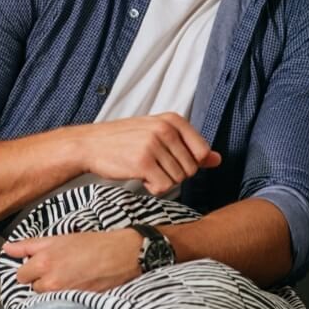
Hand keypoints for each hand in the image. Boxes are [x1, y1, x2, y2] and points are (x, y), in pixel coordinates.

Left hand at [4, 230, 143, 292]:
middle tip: (59, 269)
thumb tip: (6, 248)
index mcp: (43, 262)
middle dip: (41, 280)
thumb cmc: (91, 244)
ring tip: (69, 278)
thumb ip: (29, 245)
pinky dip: (64, 297)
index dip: (31, 269)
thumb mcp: (58, 238)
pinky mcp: (75, 304)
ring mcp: (63, 295)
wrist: (121, 255)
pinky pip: (60, 304)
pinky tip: (76, 287)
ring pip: (46, 297)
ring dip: (53, 290)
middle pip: (33, 288)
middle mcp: (50, 282)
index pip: (20, 275)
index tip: (42, 264)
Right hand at [77, 113, 221, 195]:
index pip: (202, 151)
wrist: (90, 144)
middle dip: (174, 173)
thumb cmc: (125, 140)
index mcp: (173, 120)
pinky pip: (164, 188)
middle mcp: (166, 129)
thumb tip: (217, 159)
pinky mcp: (143, 163)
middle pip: (191, 169)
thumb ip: (190, 147)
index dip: (188, 162)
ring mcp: (154, 145)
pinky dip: (153, 188)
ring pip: (178, 180)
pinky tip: (140, 177)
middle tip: (153, 164)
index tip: (169, 158)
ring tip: (144, 168)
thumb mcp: (159, 135)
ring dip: (162, 181)